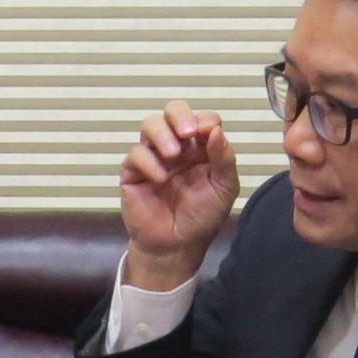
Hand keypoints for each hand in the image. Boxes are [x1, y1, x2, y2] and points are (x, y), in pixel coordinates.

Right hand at [119, 103, 239, 281]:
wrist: (177, 246)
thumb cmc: (202, 217)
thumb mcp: (224, 188)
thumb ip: (224, 158)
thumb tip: (215, 129)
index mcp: (201, 148)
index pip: (202, 119)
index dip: (205, 120)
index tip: (208, 133)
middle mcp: (177, 146)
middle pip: (172, 111)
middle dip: (179, 115)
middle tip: (187, 133)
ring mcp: (153, 156)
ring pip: (150, 125)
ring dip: (162, 134)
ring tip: (173, 155)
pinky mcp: (133, 171)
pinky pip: (136, 154)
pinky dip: (149, 163)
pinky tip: (160, 180)